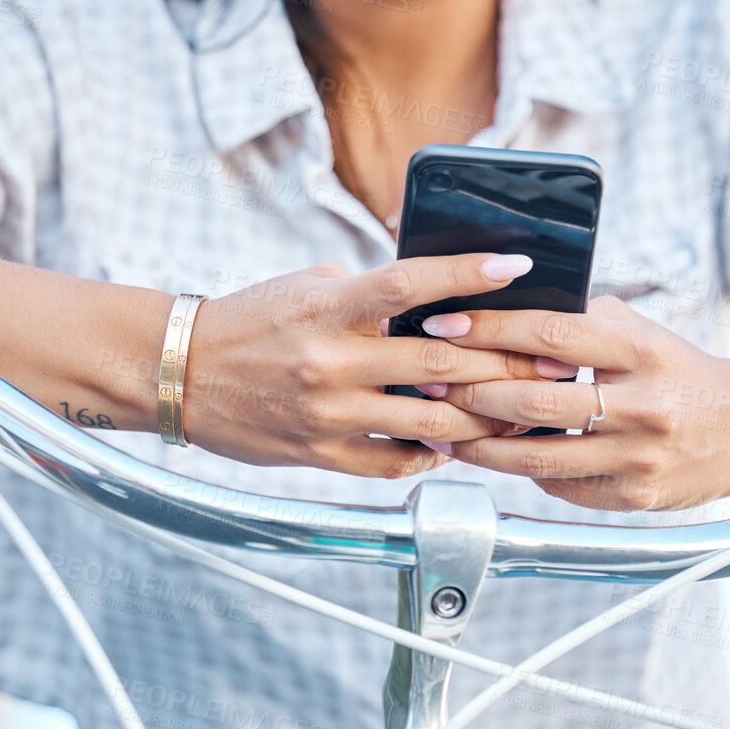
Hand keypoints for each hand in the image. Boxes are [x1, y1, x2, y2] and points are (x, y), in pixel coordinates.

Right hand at [179, 252, 539, 477]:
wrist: (183, 374)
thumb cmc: (251, 322)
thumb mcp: (306, 288)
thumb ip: (367, 293)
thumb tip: (434, 294)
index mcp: (328, 309)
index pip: (410, 284)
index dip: (468, 274)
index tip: (515, 265)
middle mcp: (332, 363)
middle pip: (440, 362)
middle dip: (503, 361)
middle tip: (546, 360)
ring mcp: (330, 414)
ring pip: (431, 421)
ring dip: (481, 417)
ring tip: (513, 409)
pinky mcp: (323, 454)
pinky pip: (396, 463)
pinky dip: (433, 454)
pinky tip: (454, 444)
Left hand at [424, 294, 729, 509]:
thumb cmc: (683, 373)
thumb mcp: (645, 334)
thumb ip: (587, 321)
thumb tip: (510, 306)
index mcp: (641, 350)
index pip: (550, 333)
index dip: (490, 329)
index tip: (443, 323)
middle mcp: (642, 405)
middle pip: (534, 402)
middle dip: (471, 393)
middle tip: (427, 382)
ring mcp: (639, 457)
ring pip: (538, 457)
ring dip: (482, 446)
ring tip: (445, 431)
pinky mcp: (636, 498)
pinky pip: (563, 487)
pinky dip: (527, 472)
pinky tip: (499, 458)